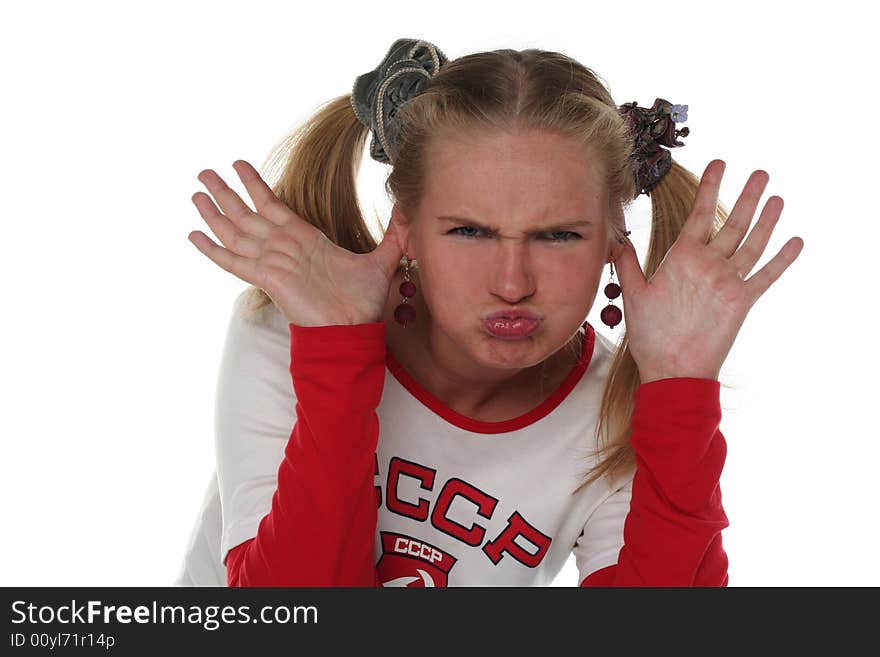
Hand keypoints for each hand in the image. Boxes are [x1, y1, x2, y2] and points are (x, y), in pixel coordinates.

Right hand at [188, 160, 406, 326]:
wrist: (353, 330)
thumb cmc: (363, 302)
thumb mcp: (383, 260)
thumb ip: (395, 234)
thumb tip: (411, 210)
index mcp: (304, 239)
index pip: (272, 205)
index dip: (255, 185)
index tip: (240, 164)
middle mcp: (283, 247)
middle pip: (247, 213)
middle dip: (226, 192)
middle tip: (204, 172)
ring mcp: (272, 262)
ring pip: (236, 232)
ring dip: (215, 212)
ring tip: (196, 192)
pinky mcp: (267, 278)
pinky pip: (234, 262)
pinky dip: (213, 250)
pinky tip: (194, 235)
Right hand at [611, 159, 803, 383]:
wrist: (676, 369)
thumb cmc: (651, 334)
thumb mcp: (633, 294)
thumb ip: (628, 263)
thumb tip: (617, 240)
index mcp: (682, 257)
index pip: (700, 213)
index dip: (711, 186)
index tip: (720, 163)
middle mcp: (710, 264)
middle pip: (735, 222)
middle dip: (749, 194)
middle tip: (761, 173)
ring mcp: (731, 281)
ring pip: (755, 242)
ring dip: (768, 218)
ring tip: (777, 197)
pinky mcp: (744, 301)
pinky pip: (768, 275)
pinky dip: (784, 258)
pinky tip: (795, 242)